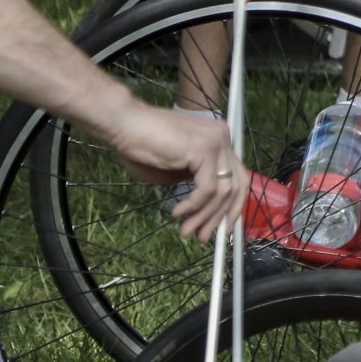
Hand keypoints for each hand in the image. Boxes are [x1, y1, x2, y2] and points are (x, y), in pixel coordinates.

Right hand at [98, 100, 247, 242]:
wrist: (124, 125)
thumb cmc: (142, 146)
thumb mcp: (175, 169)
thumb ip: (194, 181)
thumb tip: (205, 206)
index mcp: (219, 140)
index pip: (237, 177)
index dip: (231, 205)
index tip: (221, 228)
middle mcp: (223, 138)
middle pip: (236, 185)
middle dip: (220, 215)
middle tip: (204, 236)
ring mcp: (216, 142)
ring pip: (222, 191)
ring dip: (204, 216)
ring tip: (187, 231)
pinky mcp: (204, 150)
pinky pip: (208, 189)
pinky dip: (194, 205)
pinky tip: (178, 213)